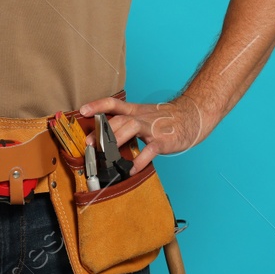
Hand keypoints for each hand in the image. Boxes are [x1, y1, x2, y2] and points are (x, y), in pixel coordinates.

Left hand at [78, 95, 212, 169]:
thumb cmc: (165, 120)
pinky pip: (149, 150)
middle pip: (119, 119)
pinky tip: (131, 170)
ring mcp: (152, 128)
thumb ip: (127, 123)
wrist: (192, 116)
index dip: (97, 105)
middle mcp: (142, 117)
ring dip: (116, 140)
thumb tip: (106, 137)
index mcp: (135, 111)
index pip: (114, 103)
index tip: (82, 110)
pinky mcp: (163, 140)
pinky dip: (139, 161)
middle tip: (89, 143)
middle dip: (102, 130)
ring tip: (105, 155)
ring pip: (131, 127)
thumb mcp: (145, 115)